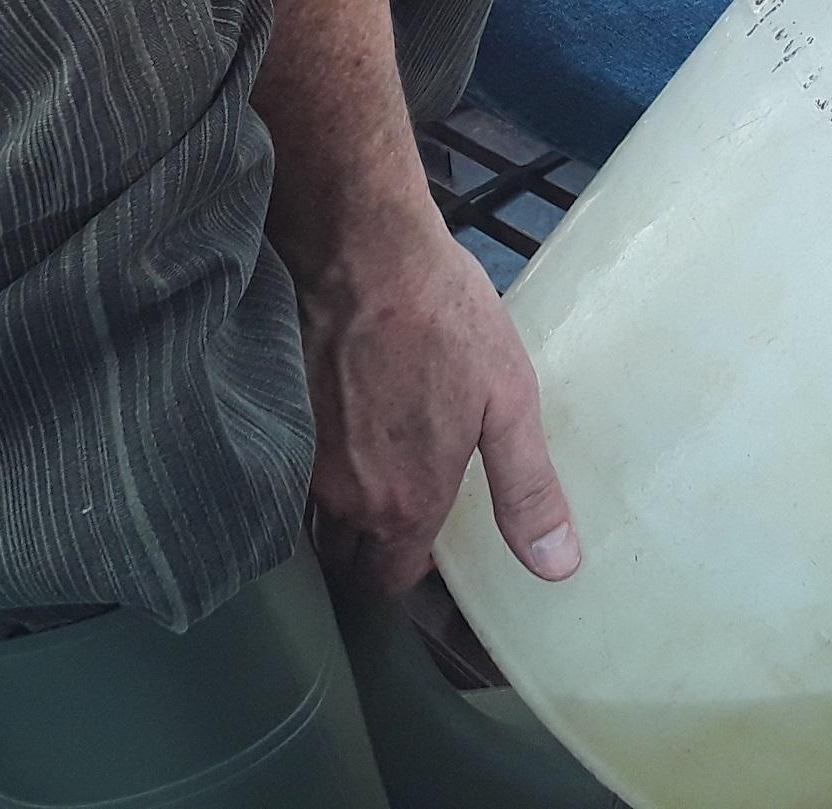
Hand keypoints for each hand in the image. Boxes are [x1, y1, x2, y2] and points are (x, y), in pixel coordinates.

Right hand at [303, 208, 579, 595]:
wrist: (360, 250)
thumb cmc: (443, 319)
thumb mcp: (509, 401)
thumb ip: (527, 491)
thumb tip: (556, 568)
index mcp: (406, 503)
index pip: (391, 581)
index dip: (411, 576)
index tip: (428, 554)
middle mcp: (345, 497)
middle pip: (346, 556)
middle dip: (369, 552)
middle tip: (399, 517)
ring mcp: (302, 459)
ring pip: (314, 513)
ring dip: (338, 512)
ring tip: (374, 473)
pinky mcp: (276, 418)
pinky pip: (291, 468)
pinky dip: (311, 468)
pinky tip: (340, 430)